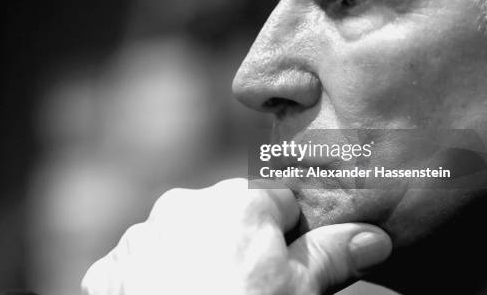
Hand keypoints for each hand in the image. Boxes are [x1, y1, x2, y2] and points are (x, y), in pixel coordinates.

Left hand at [82, 178, 391, 294]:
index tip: (289, 265)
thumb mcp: (299, 293)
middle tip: (248, 288)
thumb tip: (374, 236)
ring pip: (183, 238)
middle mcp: (184, 205)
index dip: (290, 234)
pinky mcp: (113, 269)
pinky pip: (142, 264)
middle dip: (241, 244)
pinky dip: (154, 279)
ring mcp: (142, 236)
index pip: (279, 201)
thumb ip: (332, 255)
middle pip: (227, 216)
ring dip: (195, 259)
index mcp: (237, 202)